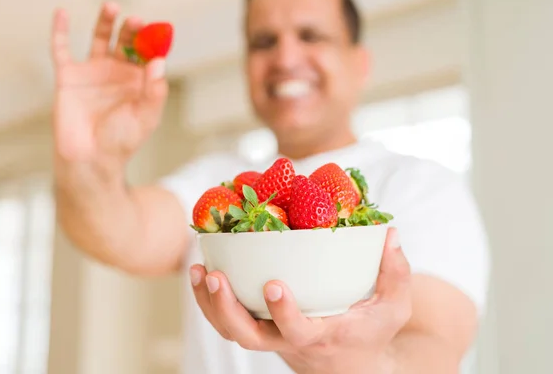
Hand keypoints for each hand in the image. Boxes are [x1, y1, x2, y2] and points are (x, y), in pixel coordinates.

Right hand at [50, 2, 167, 168]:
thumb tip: (159, 61)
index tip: (157, 32)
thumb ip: (155, 91)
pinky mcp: (69, 77)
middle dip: (133, 30)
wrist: (89, 159)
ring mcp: (93, 73)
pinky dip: (60, 31)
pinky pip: (62, 49)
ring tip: (112, 7)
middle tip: (137, 21)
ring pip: (100, 38)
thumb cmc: (121, 142)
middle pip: (127, 42)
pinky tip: (62, 13)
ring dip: (106, 22)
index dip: (153, 42)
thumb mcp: (145, 117)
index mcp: (139, 83)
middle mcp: (118, 73)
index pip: (148, 55)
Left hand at [189, 228, 410, 373]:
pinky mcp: (260, 330)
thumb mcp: (393, 307)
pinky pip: (227, 322)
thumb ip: (395, 273)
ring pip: (231, 331)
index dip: (284, 313)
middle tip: (215, 276)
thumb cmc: (371, 332)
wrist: (350, 364)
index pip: (299, 333)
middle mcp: (289, 342)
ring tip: (199, 270)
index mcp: (323, 337)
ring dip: (209, 303)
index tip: (273, 285)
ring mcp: (270, 338)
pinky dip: (209, 302)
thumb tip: (391, 234)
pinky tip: (201, 273)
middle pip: (249, 336)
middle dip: (227, 309)